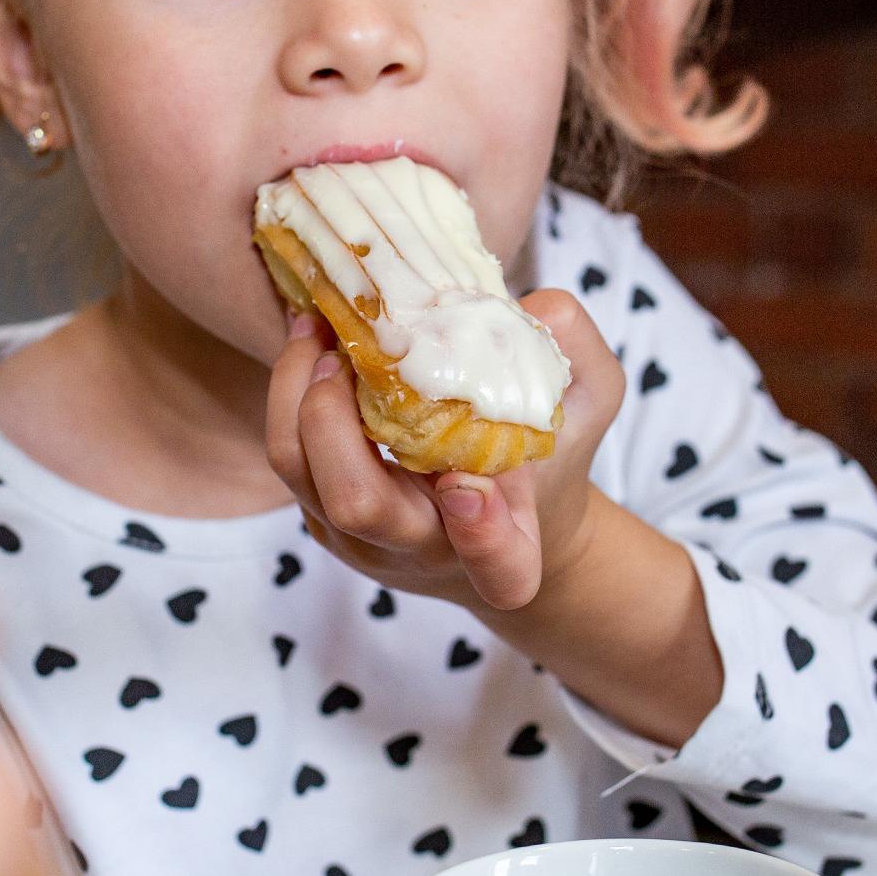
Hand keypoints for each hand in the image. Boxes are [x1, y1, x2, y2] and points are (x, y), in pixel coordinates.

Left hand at [265, 290, 622, 614]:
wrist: (507, 521)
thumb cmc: (548, 458)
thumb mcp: (588, 401)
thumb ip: (575, 350)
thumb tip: (532, 305)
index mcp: (509, 548)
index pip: (500, 571)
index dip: (482, 536)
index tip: (468, 483)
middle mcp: (427, 555)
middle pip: (360, 507)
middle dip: (336, 421)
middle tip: (347, 354)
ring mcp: (364, 542)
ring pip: (302, 477)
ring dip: (296, 394)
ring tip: (317, 328)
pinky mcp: (324, 518)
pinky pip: (289, 458)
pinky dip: (288, 395)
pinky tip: (312, 342)